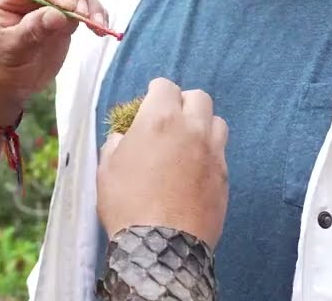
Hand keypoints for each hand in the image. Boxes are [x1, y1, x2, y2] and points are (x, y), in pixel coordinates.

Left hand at [0, 0, 109, 119]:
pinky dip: (95, 14)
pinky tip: (102, 29)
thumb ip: (34, 30)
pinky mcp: (63, 14)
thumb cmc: (2, 68)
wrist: (8, 86)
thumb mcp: (13, 50)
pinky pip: (83, 6)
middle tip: (85, 17)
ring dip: (90, 4)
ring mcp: (47, 2)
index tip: (70, 8)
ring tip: (98, 25)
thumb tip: (59, 14)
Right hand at [97, 78, 228, 245]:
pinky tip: (194, 170)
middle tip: (170, 120)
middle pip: (199, 97)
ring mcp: (213, 153)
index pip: (165, 86)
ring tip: (187, 142)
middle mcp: (192, 129)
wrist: (160, 246)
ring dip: (203, 125)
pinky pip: (221, 154)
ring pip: (217, 122)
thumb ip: (117, 144)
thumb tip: (124, 139)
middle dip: (184, 103)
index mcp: (160, 119)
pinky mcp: (224, 177)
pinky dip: (209, 154)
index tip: (149, 103)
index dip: (155, 93)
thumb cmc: (127, 204)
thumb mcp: (106, 168)